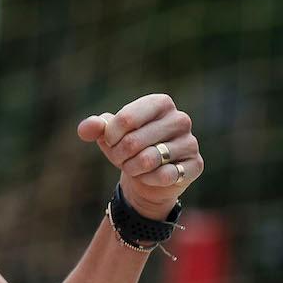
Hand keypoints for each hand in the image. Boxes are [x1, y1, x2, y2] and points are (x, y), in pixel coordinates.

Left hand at [77, 94, 202, 219]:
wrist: (147, 177)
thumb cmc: (127, 147)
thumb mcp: (108, 135)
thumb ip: (95, 126)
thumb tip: (86, 128)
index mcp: (160, 103)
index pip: (126, 118)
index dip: (111, 136)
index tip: (110, 141)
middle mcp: (180, 119)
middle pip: (134, 141)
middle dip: (119, 155)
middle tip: (120, 158)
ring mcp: (190, 142)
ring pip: (148, 159)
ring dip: (132, 168)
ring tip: (133, 166)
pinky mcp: (196, 165)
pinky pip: (164, 175)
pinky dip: (148, 179)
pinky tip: (149, 176)